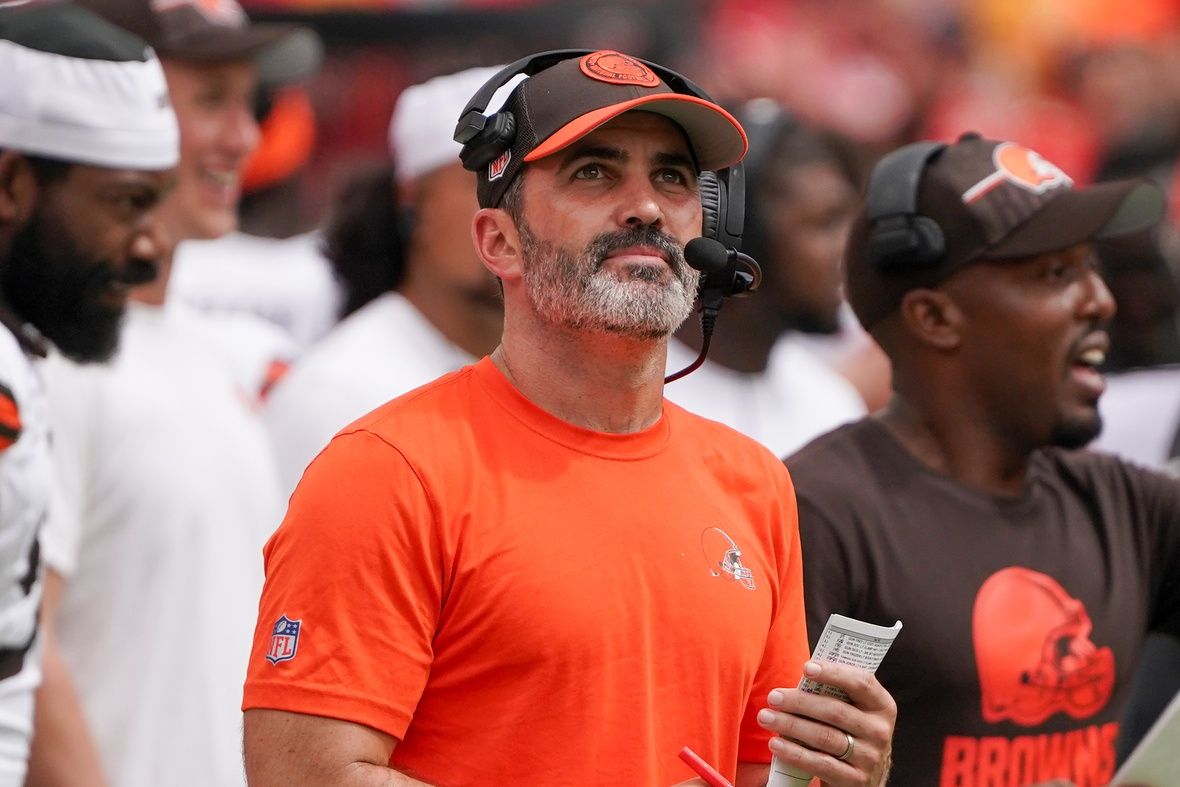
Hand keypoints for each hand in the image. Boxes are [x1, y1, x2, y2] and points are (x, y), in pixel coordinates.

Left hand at [757, 660, 895, 786]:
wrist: (863, 780)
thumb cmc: (850, 735)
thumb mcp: (854, 714)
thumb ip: (837, 694)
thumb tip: (802, 673)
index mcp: (882, 706)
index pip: (862, 682)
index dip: (834, 672)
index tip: (806, 667)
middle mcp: (879, 731)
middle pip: (835, 710)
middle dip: (800, 702)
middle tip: (774, 697)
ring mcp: (869, 758)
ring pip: (825, 737)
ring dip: (791, 725)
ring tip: (766, 717)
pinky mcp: (855, 780)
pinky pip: (821, 764)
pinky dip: (795, 753)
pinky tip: (776, 744)